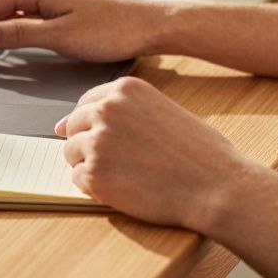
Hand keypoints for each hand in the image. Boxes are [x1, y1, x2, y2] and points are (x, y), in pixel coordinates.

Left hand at [57, 76, 260, 233]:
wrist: (216, 186)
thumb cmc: (199, 153)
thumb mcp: (162, 112)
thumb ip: (120, 113)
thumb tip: (61, 124)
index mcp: (125, 89)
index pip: (85, 102)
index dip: (92, 124)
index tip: (105, 138)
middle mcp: (107, 109)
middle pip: (72, 126)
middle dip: (88, 145)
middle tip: (120, 162)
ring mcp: (98, 141)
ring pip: (70, 153)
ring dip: (91, 166)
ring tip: (126, 175)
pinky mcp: (95, 174)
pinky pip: (77, 179)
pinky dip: (94, 188)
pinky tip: (124, 188)